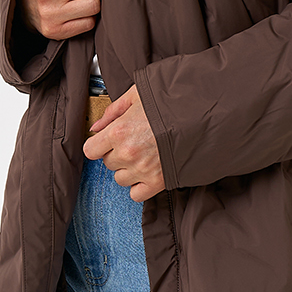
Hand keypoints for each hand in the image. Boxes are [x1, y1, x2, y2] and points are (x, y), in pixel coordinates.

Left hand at [83, 84, 164, 202]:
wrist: (200, 117)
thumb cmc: (169, 103)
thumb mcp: (136, 96)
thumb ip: (113, 111)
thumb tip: (96, 127)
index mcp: (119, 131)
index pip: (90, 150)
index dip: (97, 144)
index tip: (106, 141)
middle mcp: (127, 154)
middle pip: (107, 163)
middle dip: (116, 153)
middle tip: (133, 142)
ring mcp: (142, 170)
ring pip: (120, 179)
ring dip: (127, 169)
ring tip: (143, 155)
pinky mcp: (157, 182)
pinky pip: (136, 194)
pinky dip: (139, 186)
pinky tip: (147, 171)